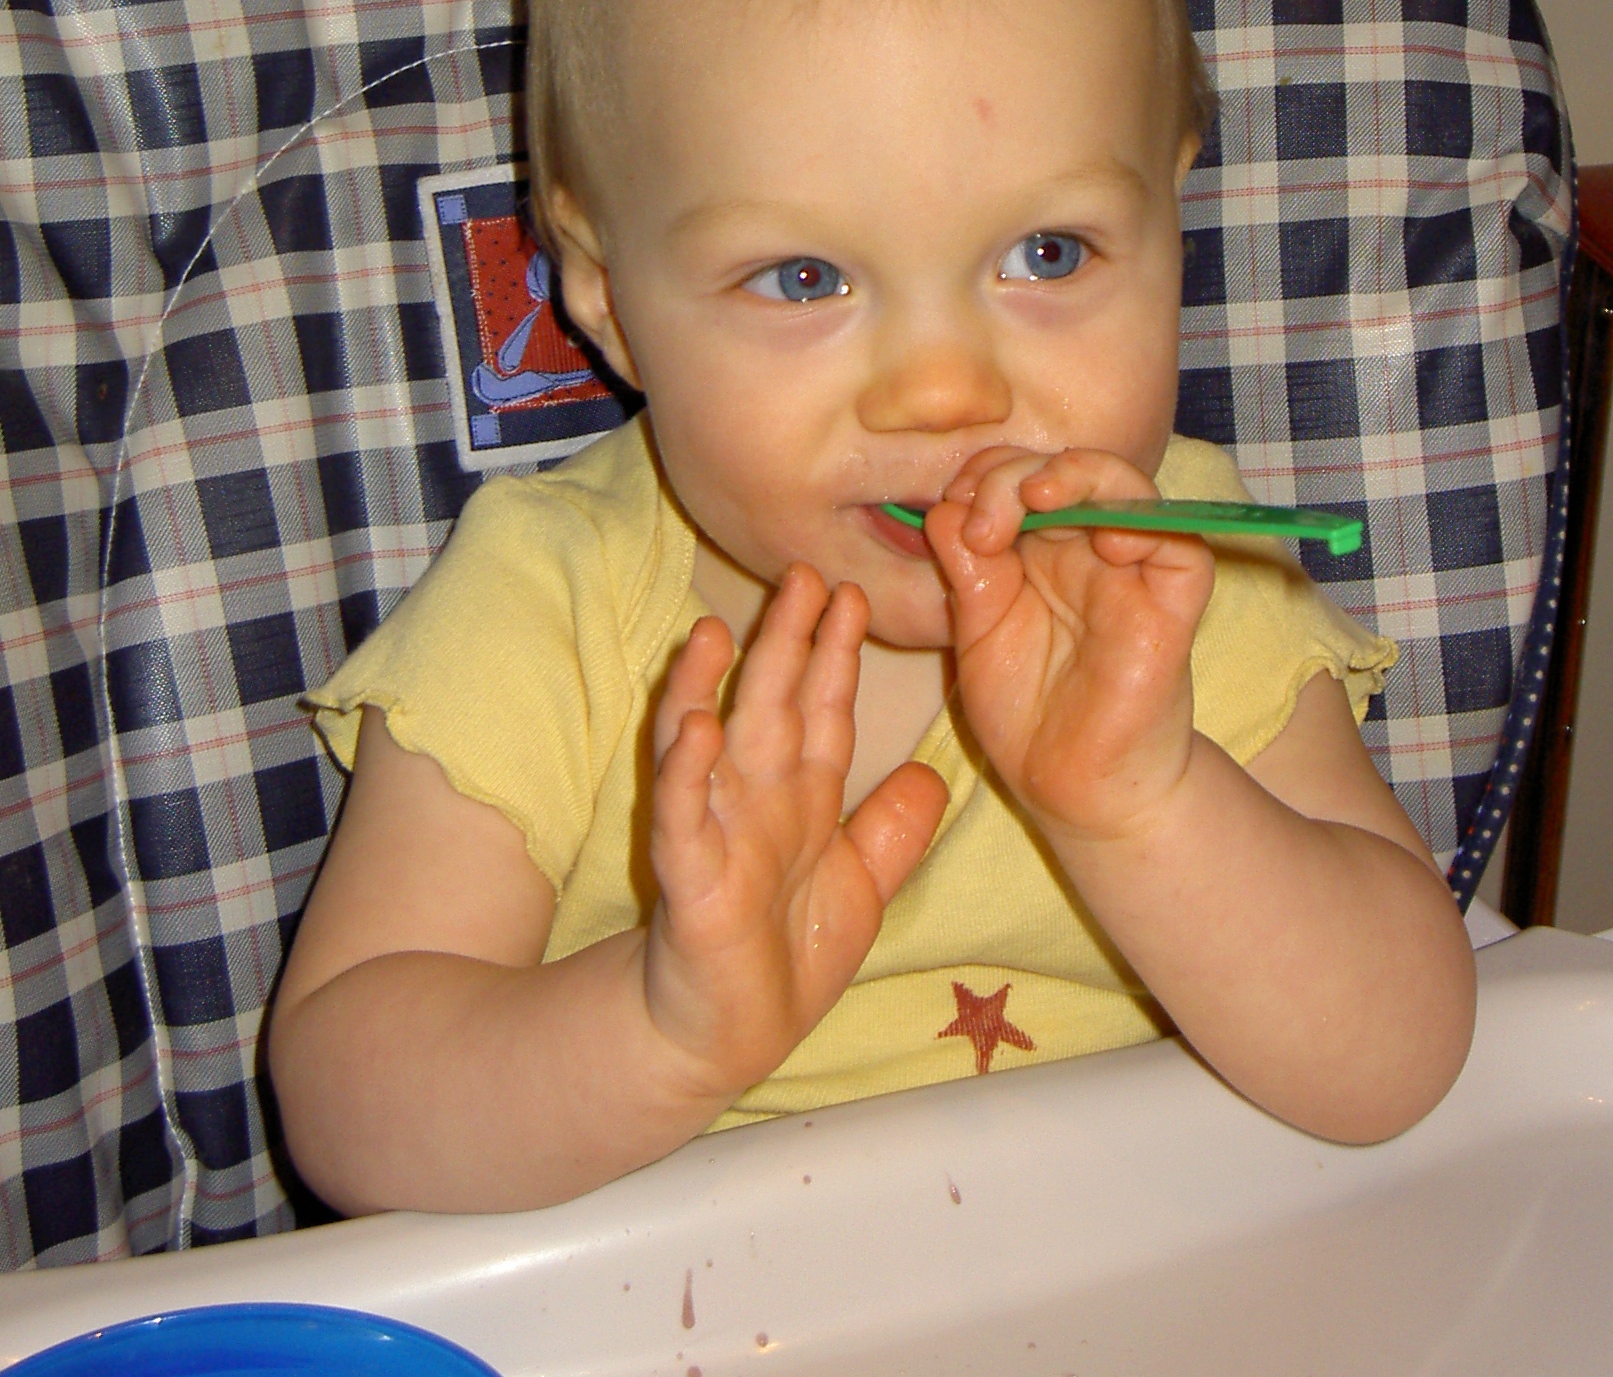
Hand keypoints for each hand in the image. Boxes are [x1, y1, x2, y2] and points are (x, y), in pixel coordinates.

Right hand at [644, 564, 947, 1098]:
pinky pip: (682, 814)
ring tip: (713, 629)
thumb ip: (893, 832)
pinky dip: (686, 771)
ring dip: (707, 687)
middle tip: (799, 574)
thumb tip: (930, 772)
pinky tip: (694, 728)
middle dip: (783, 642)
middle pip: (770, 706)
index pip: (821, 710)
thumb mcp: (863, 890)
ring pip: (708, 743)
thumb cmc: (787, 961)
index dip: (835, 654)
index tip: (851, 594)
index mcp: (802, 797)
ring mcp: (716, 832)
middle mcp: (756, 799)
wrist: (727, 1038)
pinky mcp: (688, 877)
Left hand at [925, 448, 1215, 848]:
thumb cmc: (1025, 710)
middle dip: (1014, 474)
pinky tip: (1106, 539)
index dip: (983, 475)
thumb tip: (947, 507)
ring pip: (1127, 486)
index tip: (950, 509)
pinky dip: (1147, 525)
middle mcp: (1085, 546)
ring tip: (1036, 498)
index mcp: (1036, 546)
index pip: (1018, 475)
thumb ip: (967, 569)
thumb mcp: (976, 629)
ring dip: (1079, 475)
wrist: (1069, 787)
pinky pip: (1181, 547)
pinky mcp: (1172, 606)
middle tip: (982, 522)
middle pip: (1064, 468)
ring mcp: (1131, 572)